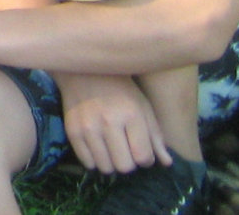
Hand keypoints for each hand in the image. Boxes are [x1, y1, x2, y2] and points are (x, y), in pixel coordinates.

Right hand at [56, 72, 172, 175]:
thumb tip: (166, 163)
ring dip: (111, 163)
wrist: (84, 71)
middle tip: (126, 150)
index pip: (142, 157)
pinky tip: (98, 147)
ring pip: (105, 167)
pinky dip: (94, 160)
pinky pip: (87, 162)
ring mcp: (87, 126)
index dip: (146, 159)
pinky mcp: (72, 130)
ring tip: (111, 149)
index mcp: (130, 114)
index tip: (142, 150)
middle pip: (124, 166)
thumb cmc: (120, 89)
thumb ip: (155, 136)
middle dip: (129, 162)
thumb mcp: (143, 107)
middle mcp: (108, 121)